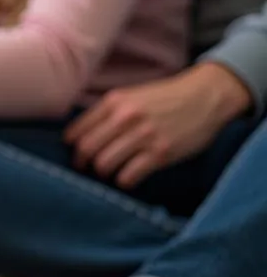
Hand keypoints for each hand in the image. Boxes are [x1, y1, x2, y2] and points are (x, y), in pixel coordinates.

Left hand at [65, 63, 250, 188]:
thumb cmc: (164, 98)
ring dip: (103, 173)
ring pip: (104, 164)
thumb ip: (107, 112)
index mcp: (113, 102)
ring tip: (109, 173)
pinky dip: (124, 181)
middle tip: (86, 169)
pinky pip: (129, 176)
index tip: (74, 154)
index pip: (77, 131)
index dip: (71, 147)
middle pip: (87, 149)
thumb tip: (79, 136)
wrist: (204, 96)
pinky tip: (127, 178)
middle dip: (82, 163)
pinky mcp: (161, 153)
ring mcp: (143, 136)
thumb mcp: (131, 96)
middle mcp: (125, 117)